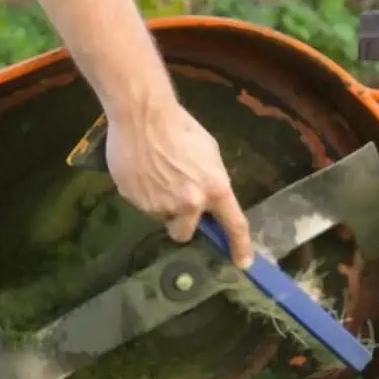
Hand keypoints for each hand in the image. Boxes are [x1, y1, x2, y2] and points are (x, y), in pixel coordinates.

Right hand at [104, 100, 253, 268]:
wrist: (142, 115)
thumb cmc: (181, 127)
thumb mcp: (209, 153)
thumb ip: (211, 182)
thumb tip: (208, 201)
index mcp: (214, 189)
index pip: (234, 225)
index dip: (240, 247)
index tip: (242, 263)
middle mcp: (189, 203)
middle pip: (184, 233)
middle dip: (181, 223)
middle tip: (176, 203)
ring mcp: (159, 205)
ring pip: (161, 218)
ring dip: (161, 205)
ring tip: (156, 175)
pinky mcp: (135, 200)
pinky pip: (142, 205)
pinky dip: (143, 194)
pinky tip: (142, 172)